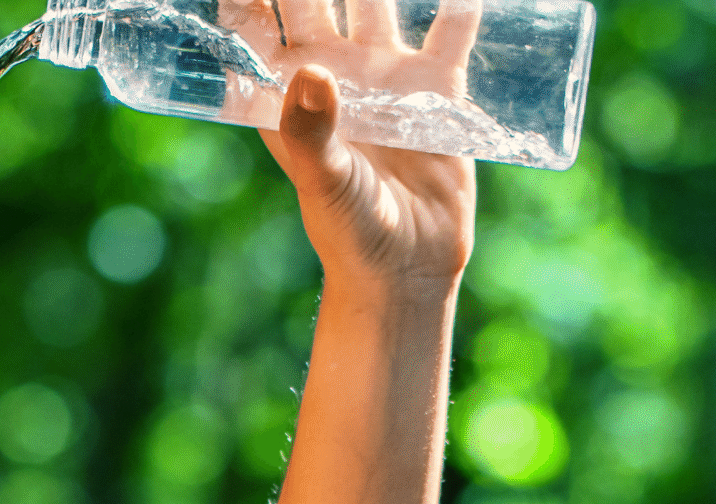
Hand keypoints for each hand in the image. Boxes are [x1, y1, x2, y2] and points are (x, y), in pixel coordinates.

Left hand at [213, 0, 478, 288]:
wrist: (408, 265)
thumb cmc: (349, 229)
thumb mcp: (323, 180)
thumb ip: (310, 132)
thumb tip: (310, 73)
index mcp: (286, 91)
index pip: (254, 24)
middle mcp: (331, 72)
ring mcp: (384, 75)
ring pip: (378, 0)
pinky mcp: (438, 87)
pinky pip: (451, 30)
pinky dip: (461, 2)